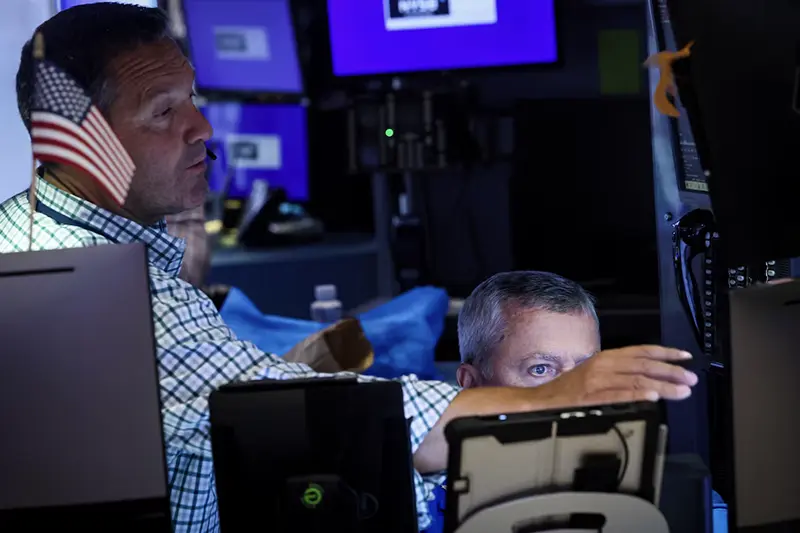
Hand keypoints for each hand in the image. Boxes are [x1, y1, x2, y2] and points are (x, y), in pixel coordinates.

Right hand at [533, 345, 696, 407]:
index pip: (640, 351)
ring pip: (636, 381)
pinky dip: (637, 396)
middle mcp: (602, 366)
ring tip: (681, 391)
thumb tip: (647, 377)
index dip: (664, 353)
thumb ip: (617, 373)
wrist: (541, 401)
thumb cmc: (567, 390)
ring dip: (662, 386)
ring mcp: (597, 382)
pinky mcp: (591, 398)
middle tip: (690, 378)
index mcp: (605, 358)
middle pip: (643, 366)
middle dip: (670, 372)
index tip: (685, 357)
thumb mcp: (593, 373)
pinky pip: (618, 396)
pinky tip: (652, 398)